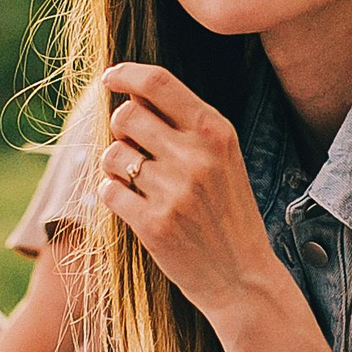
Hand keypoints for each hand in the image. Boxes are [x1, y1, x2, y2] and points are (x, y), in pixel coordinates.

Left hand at [94, 62, 285, 322]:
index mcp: (216, 132)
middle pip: (126, 115)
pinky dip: (114, 195)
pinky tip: (135, 207)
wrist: (242, 278)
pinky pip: (108, 190)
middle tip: (133, 148)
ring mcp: (175, 191)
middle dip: (120, 129)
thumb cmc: (227, 212)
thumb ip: (184, 124)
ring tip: (139, 184)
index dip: (126, 74)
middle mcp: (197, 156)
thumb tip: (132, 91)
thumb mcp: (222, 159)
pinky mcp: (154, 224)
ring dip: (115, 166)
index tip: (110, 77)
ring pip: (112, 155)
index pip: (158, 83)